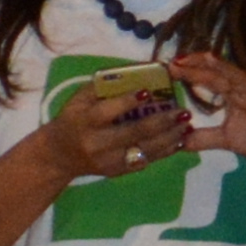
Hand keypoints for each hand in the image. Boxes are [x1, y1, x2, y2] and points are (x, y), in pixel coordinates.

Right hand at [46, 70, 191, 179]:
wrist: (59, 156)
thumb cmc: (72, 120)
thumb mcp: (78, 99)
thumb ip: (102, 87)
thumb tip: (136, 73)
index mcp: (84, 121)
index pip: (107, 112)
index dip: (128, 102)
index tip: (148, 92)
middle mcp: (97, 143)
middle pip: (133, 133)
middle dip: (161, 122)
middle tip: (182, 111)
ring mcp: (108, 161)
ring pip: (144, 150)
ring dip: (169, 137)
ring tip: (186, 125)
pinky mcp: (117, 172)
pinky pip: (145, 162)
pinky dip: (165, 151)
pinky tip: (179, 140)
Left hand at [170, 51, 245, 173]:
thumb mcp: (227, 139)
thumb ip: (204, 138)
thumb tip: (178, 141)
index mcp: (233, 96)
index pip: (209, 80)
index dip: (191, 73)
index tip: (170, 66)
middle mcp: (245, 91)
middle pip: (220, 75)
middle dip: (199, 67)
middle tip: (177, 61)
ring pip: (242, 80)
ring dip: (227, 69)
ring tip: (209, 58)